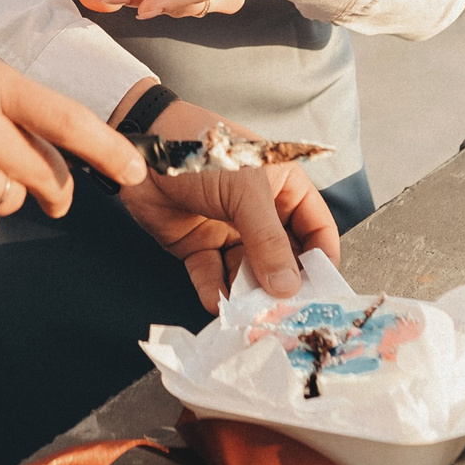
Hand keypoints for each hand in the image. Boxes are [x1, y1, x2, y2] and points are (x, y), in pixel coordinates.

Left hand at [116, 101, 342, 308]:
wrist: (141, 150)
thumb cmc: (202, 152)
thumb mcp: (246, 191)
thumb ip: (268, 240)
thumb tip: (288, 287)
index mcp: (283, 188)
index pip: (315, 228)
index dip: (322, 257)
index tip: (323, 289)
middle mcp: (260, 213)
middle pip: (284, 257)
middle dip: (285, 284)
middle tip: (288, 312)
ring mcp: (229, 231)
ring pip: (248, 272)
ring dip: (249, 293)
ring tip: (252, 314)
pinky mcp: (198, 245)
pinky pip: (213, 275)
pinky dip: (215, 292)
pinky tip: (218, 303)